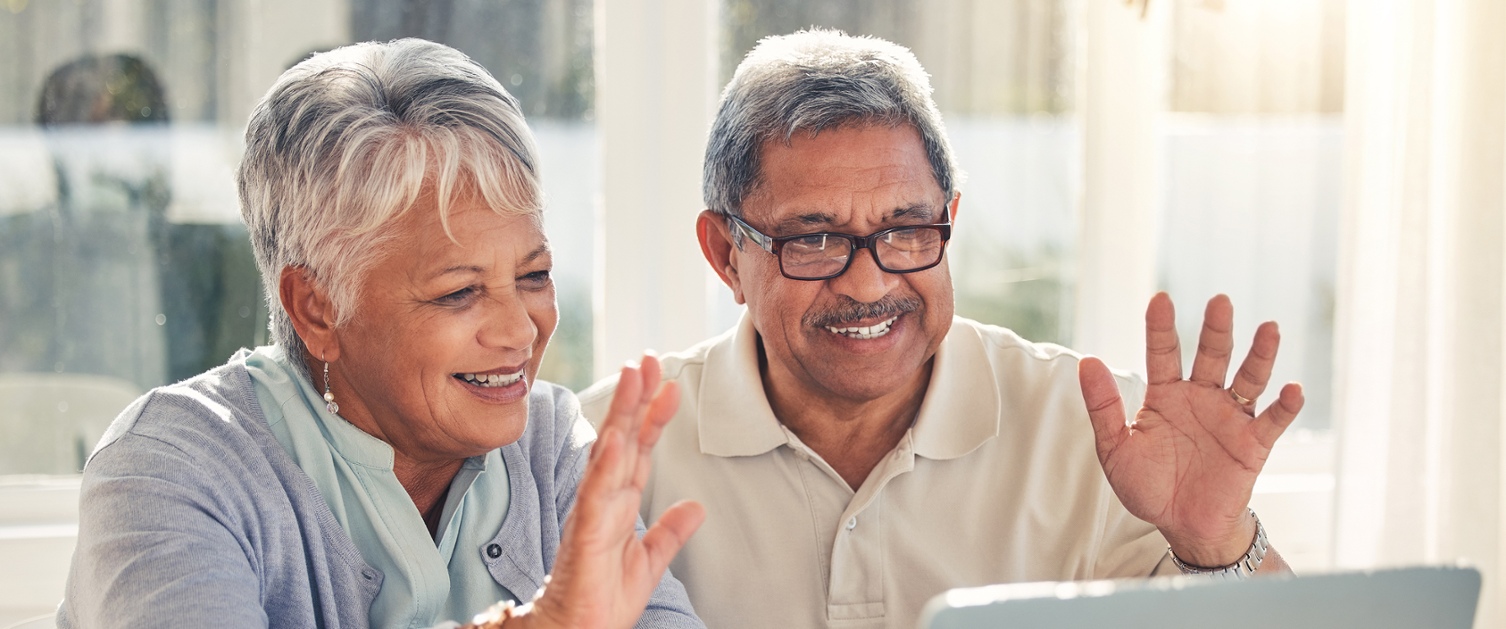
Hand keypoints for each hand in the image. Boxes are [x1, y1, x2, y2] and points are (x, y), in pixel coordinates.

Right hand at [518, 355, 705, 628]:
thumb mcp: (649, 562)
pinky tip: (618, 438)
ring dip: (621, 414)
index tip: (667, 382)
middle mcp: (602, 500)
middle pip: (621, 438)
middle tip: (648, 358)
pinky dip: (606, 466)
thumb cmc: (602, 599)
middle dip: (634, 398)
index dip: (650, 415)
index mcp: (618, 504)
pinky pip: (596, 496)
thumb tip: (697, 507)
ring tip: (633, 378)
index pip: (637, 449)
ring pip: (608, 454)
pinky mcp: (586, 537)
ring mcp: (592, 514)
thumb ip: (670, 532)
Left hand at [1078, 293, 1302, 567]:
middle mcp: (1201, 398)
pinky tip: (1292, 388)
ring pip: (1248, 379)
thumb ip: (1103, 407)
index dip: (1161, 328)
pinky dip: (1285, 405)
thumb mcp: (1115, 449)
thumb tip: (1087, 362)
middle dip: (1216, 330)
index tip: (1160, 299)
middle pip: (1211, 356)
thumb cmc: (1148, 485)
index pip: (1163, 353)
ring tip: (1269, 329)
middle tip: (1219, 302)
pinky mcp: (1253, 444)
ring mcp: (1229, 418)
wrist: (1182, 525)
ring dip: (1260, 355)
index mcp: (1165, 395)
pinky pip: (1272, 420)